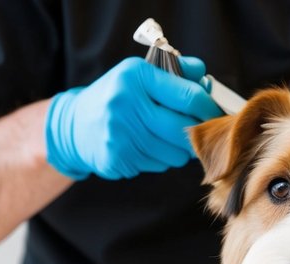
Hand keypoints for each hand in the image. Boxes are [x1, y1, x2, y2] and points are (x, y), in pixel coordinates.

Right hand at [45, 56, 222, 180]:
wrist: (75, 126)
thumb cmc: (116, 97)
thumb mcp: (140, 74)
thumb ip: (177, 72)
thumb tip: (206, 81)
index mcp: (135, 77)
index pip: (188, 97)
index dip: (208, 108)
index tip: (214, 113)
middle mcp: (125, 104)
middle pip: (183, 130)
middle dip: (196, 132)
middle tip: (197, 130)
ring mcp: (120, 135)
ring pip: (174, 153)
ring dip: (178, 148)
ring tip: (165, 136)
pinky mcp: (118, 159)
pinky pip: (158, 165)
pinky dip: (159, 158)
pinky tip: (145, 146)